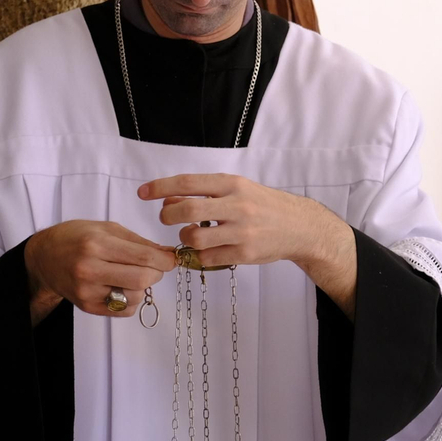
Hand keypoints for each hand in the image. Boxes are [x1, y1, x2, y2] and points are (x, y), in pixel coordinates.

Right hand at [24, 220, 175, 318]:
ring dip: (143, 286)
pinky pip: (124, 310)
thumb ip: (138, 241)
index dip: (164, 259)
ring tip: (133, 274)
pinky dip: (132, 299)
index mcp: (96, 244)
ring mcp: (88, 291)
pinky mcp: (87, 307)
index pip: (143, 256)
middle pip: (141, 279)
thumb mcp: (106, 228)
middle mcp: (90, 269)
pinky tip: (123, 286)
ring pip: (135, 297)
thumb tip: (166, 253)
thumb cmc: (76, 237)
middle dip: (157, 273)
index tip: (172, 259)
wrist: (45, 257)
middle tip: (156, 266)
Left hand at [138, 173, 349, 271]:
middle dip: (168, 216)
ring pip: (195, 238)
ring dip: (185, 237)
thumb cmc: (262, 205)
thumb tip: (168, 199)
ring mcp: (242, 231)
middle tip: (166, 218)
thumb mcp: (236, 190)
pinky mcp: (245, 254)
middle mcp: (237, 205)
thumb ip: (204, 193)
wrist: (299, 226)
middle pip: (188, 211)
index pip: (188, 183)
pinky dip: (199, 255)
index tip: (142, 192)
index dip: (160, 187)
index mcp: (232, 184)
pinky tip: (205, 249)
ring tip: (191, 235)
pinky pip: (208, 257)